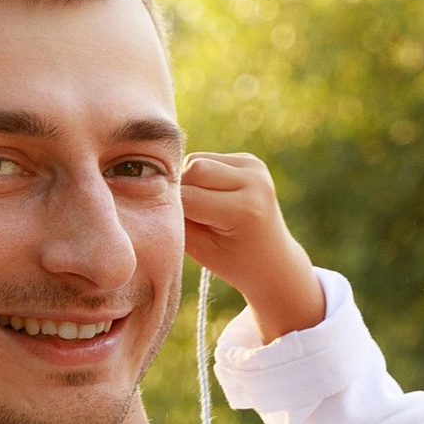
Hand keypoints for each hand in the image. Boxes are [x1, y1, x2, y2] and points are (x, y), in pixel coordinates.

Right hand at [180, 150, 326, 340]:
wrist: (274, 261)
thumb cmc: (234, 263)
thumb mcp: (202, 251)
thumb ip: (179, 221)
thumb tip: (149, 190)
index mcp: (245, 209)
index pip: (189, 197)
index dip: (170, 209)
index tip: (161, 222)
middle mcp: (254, 181)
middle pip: (193, 169)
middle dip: (179, 190)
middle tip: (179, 215)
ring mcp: (255, 166)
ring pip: (197, 160)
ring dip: (187, 182)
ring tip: (197, 209)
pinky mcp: (250, 160)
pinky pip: (207, 159)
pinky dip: (199, 177)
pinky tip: (208, 198)